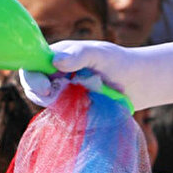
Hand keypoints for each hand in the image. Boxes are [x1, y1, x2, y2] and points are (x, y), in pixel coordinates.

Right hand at [24, 35, 172, 110]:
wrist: (141, 83)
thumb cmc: (121, 62)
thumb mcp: (101, 54)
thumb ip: (79, 54)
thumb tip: (56, 61)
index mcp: (57, 57)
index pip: (31, 66)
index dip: (32, 77)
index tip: (44, 88)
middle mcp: (57, 76)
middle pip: (36, 88)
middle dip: (42, 94)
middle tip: (56, 97)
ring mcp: (65, 94)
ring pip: (50, 105)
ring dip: (61, 104)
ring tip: (86, 97)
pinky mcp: (75, 110)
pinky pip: (65, 117)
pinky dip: (72, 115)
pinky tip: (90, 107)